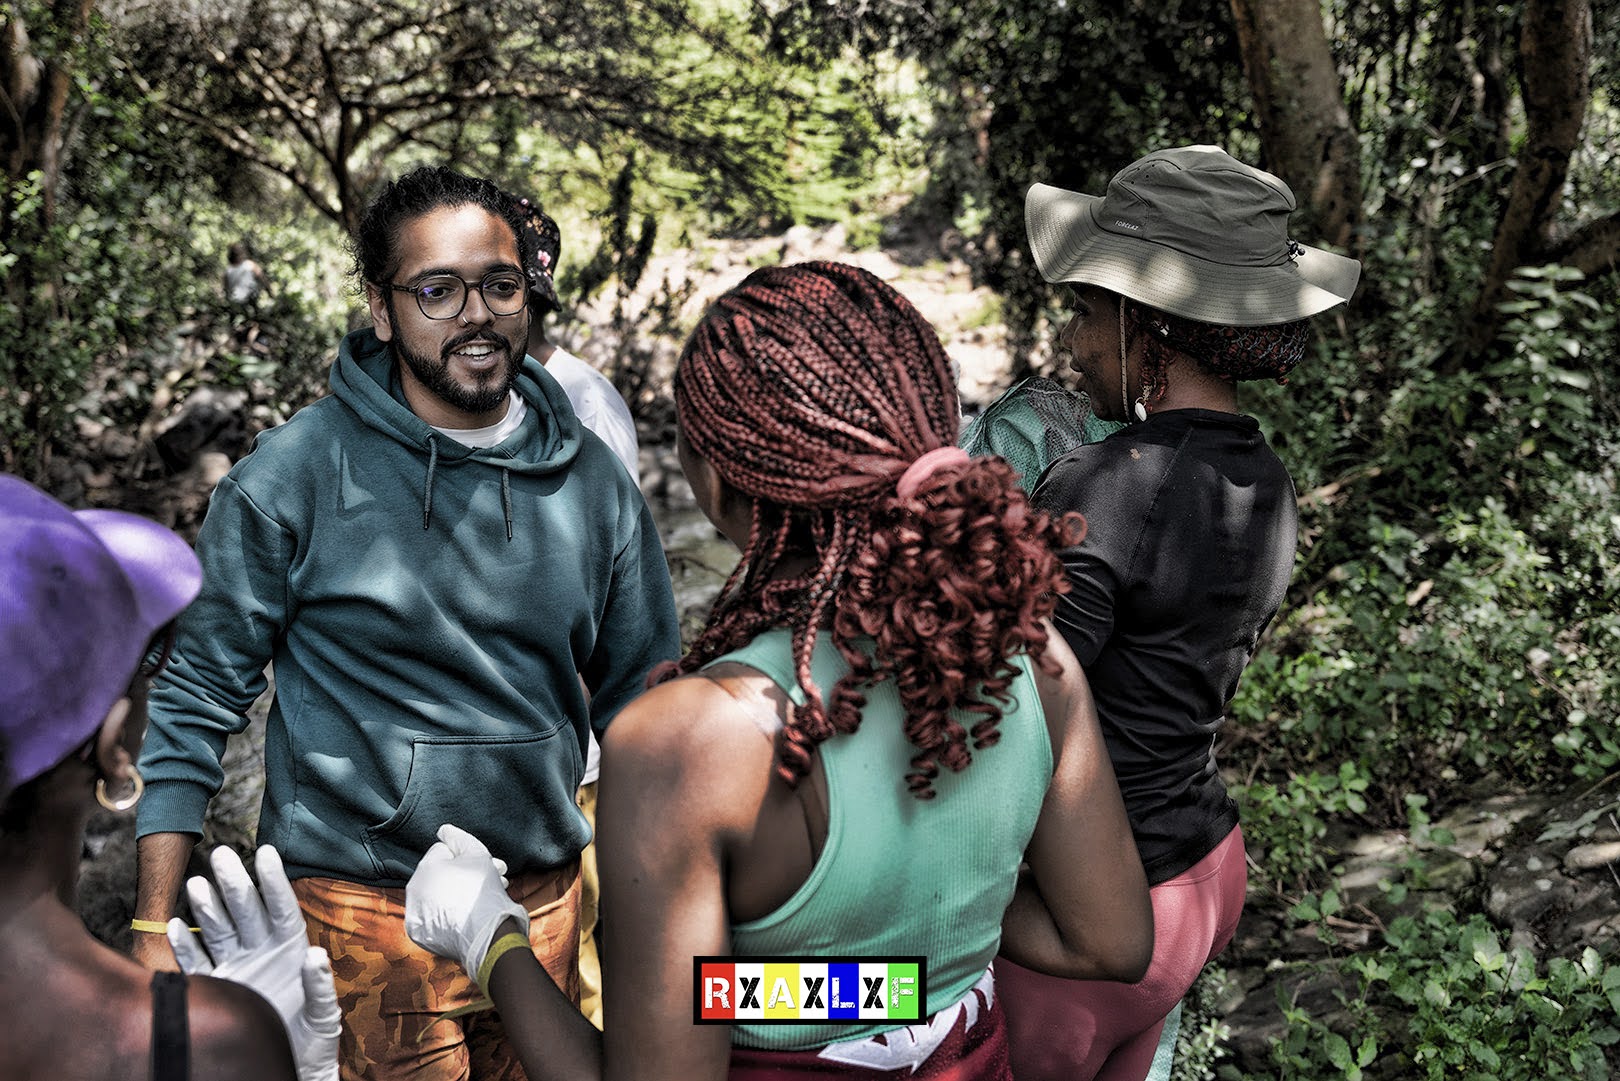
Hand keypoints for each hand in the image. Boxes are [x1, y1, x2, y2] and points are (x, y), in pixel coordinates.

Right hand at [168, 846, 340, 1080]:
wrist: (287, 1068)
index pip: (281, 909)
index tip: (266, 852)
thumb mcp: (323, 1016)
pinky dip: (184, 945)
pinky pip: (197, 961)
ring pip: (220, 929)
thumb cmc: (312, 1041)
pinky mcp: (217, 987)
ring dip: (208, 907)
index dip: (274, 882)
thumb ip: (319, 987)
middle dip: (234, 883)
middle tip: (221, 854)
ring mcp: (237, 967)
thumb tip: (315, 957)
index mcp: (291, 950)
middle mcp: (262, 952)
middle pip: (246, 911)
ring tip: (197, 884)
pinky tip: (173, 925)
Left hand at [405, 823, 528, 983]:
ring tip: (488, 895)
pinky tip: (468, 914)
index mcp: (424, 867)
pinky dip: (449, 914)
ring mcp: (414, 913)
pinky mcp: (419, 933)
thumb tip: (443, 831)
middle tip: (494, 877)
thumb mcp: (476, 852)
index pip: (444, 851)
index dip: (468, 855)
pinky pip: (435, 916)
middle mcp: (413, 889)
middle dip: (467, 873)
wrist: (486, 933)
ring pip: (439, 895)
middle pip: (442, 874)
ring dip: (461, 892)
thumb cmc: (482, 888)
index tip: (489, 863)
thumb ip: (457, 837)